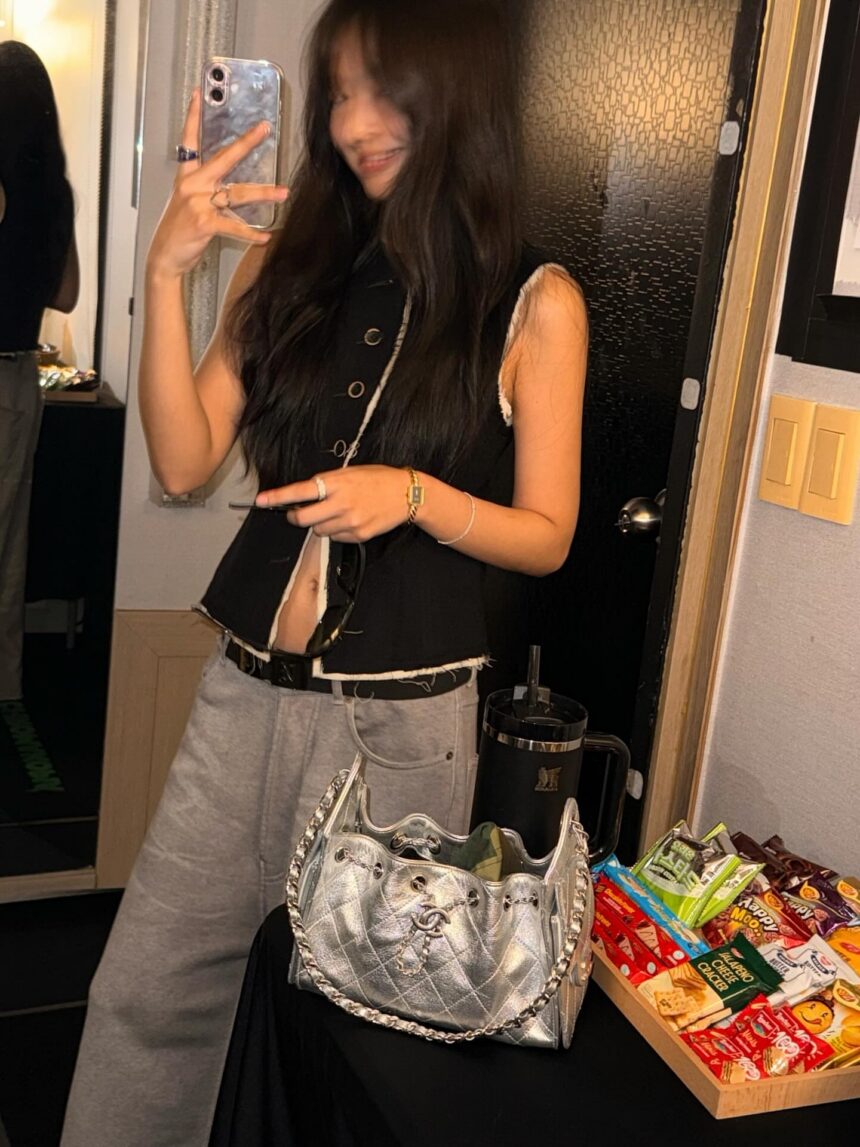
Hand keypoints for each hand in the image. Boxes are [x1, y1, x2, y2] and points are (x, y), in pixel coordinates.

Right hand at [146, 89, 288, 279]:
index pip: (189, 141)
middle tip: (265, 129)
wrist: (165, 255)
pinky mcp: (204, 223)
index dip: (193, 117)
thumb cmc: (179, 229)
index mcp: (187, 177)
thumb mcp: (187, 202)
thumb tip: (230, 187)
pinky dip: (250, 234)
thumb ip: (206, 190)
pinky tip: (265, 237)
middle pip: (224, 158)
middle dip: (246, 143)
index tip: (198, 93)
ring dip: (263, 193)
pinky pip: (233, 226)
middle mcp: (193, 185)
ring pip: (238, 193)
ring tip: (283, 193)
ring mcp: (199, 203)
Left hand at [257, 466, 411, 541]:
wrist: (407, 494)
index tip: (261, 500)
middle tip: (297, 512)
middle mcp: (341, 503)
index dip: (278, 497)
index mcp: (337, 483)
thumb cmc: (377, 479)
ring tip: (335, 512)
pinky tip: (349, 520)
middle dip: (295, 516)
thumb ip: (327, 484)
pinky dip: (336, 530)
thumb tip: (304, 496)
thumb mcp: (350, 473)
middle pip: (302, 519)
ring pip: (318, 530)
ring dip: (319, 523)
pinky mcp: (359, 535)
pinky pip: (336, 537)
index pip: (300, 491)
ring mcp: (350, 521)